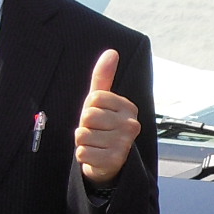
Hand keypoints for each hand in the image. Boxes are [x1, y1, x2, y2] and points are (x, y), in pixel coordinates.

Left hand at [76, 48, 140, 184]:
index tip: (98, 117)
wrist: (108, 162)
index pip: (94, 98)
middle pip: (88, 116)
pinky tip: (95, 155)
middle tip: (96, 132)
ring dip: (83, 141)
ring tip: (95, 144)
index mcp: (128, 107)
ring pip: (83, 134)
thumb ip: (104, 77)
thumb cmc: (103, 127)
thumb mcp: (101, 102)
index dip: (89, 108)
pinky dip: (84, 155)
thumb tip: (111, 52)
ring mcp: (124, 143)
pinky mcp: (114, 160)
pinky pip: (82, 152)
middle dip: (85, 125)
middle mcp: (131, 124)